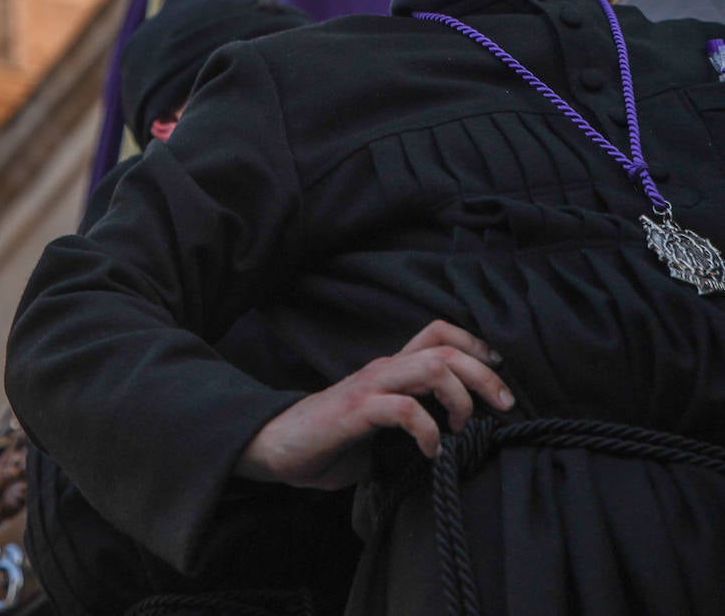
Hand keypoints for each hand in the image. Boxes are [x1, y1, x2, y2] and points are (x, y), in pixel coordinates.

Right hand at [235, 320, 513, 490]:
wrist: (279, 447)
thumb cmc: (332, 441)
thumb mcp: (381, 428)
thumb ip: (411, 423)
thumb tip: (456, 443)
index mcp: (391, 368)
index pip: (437, 332)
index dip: (474, 342)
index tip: (498, 370)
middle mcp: (384, 367)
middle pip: (444, 348)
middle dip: (484, 372)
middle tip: (505, 403)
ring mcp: (370, 386)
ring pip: (431, 367)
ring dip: (461, 396)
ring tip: (465, 427)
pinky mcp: (357, 410)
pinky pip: (404, 409)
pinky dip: (428, 430)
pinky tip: (432, 452)